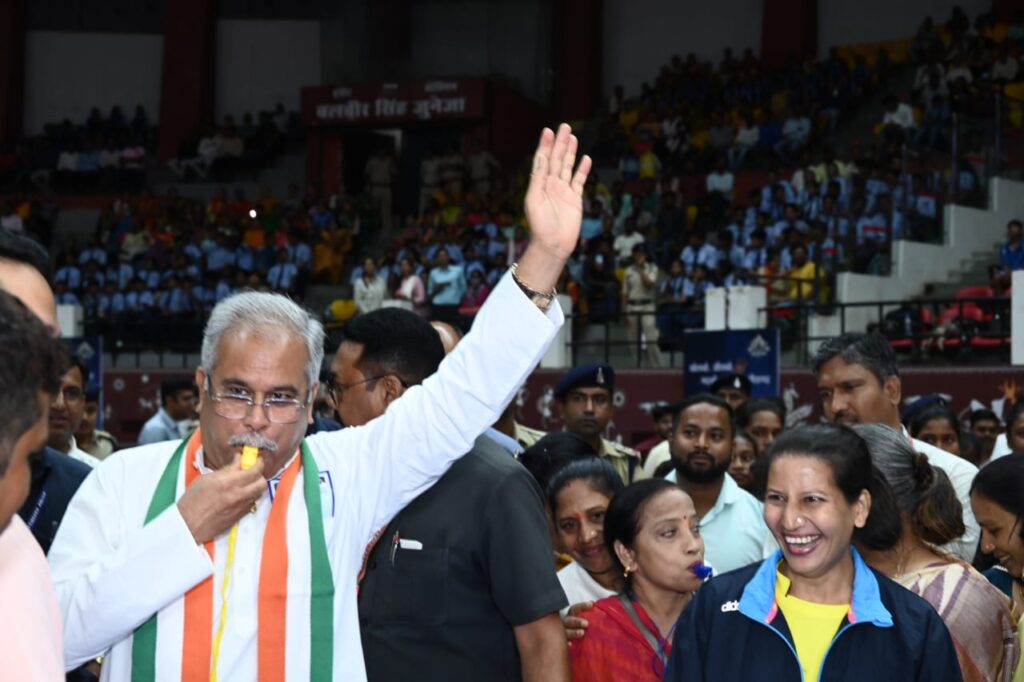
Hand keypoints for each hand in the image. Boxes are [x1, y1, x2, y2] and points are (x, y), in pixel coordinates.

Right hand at [177, 454, 265, 544]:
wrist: (187, 525)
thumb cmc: (191, 502)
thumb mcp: (205, 479)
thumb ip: (226, 470)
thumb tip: (238, 460)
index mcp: (228, 483)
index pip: (254, 471)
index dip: (258, 463)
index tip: (256, 459)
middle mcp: (237, 495)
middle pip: (262, 483)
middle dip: (260, 475)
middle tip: (252, 471)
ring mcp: (240, 507)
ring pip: (259, 493)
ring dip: (255, 486)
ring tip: (245, 482)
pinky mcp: (239, 517)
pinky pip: (252, 504)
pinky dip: (250, 496)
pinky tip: (240, 494)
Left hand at [518, 124, 591, 292]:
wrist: (553, 245)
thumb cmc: (539, 225)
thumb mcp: (534, 199)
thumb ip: (538, 177)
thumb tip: (542, 156)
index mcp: (539, 184)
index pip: (542, 160)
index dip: (545, 145)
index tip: (548, 130)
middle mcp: (551, 185)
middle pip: (556, 159)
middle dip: (559, 143)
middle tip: (564, 126)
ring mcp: (564, 191)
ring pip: (567, 166)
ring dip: (570, 152)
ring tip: (572, 137)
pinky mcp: (575, 199)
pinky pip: (579, 181)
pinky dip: (583, 170)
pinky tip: (586, 159)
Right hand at [563, 601, 593, 641]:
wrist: (569, 644)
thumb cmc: (582, 630)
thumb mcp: (585, 621)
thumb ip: (592, 618)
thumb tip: (608, 612)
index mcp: (571, 616)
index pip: (575, 609)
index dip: (582, 606)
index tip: (591, 604)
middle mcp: (566, 624)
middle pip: (569, 621)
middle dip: (577, 621)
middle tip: (586, 623)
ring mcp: (563, 634)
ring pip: (565, 632)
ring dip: (573, 632)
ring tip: (582, 633)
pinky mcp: (563, 643)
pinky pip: (563, 643)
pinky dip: (566, 643)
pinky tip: (571, 644)